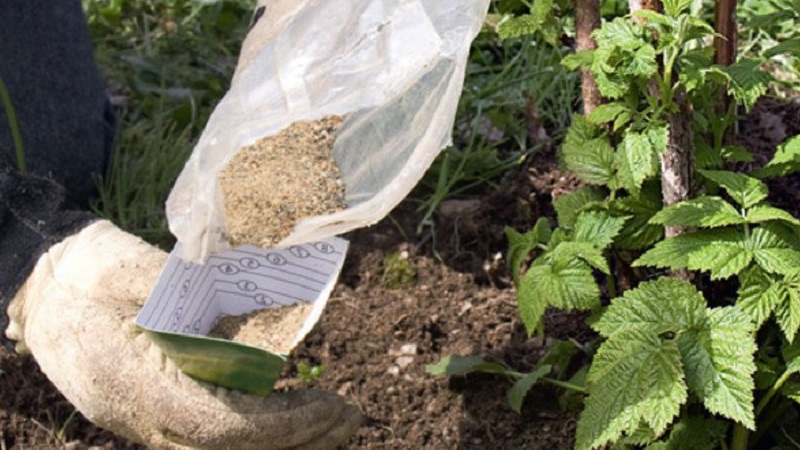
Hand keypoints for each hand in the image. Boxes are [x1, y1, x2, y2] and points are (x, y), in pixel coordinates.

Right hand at [6, 220, 359, 449]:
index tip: (329, 405)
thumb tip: (262, 332)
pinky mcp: (147, 413)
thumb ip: (199, 301)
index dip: (282, 424)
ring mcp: (139, 421)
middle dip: (296, 441)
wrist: (36, 285)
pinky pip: (206, 437)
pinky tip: (286, 414)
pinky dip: (254, 432)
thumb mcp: (140, 271)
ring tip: (333, 425)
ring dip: (281, 443)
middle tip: (350, 420)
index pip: (221, 426)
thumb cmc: (87, 270)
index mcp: (133, 382)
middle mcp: (137, 416)